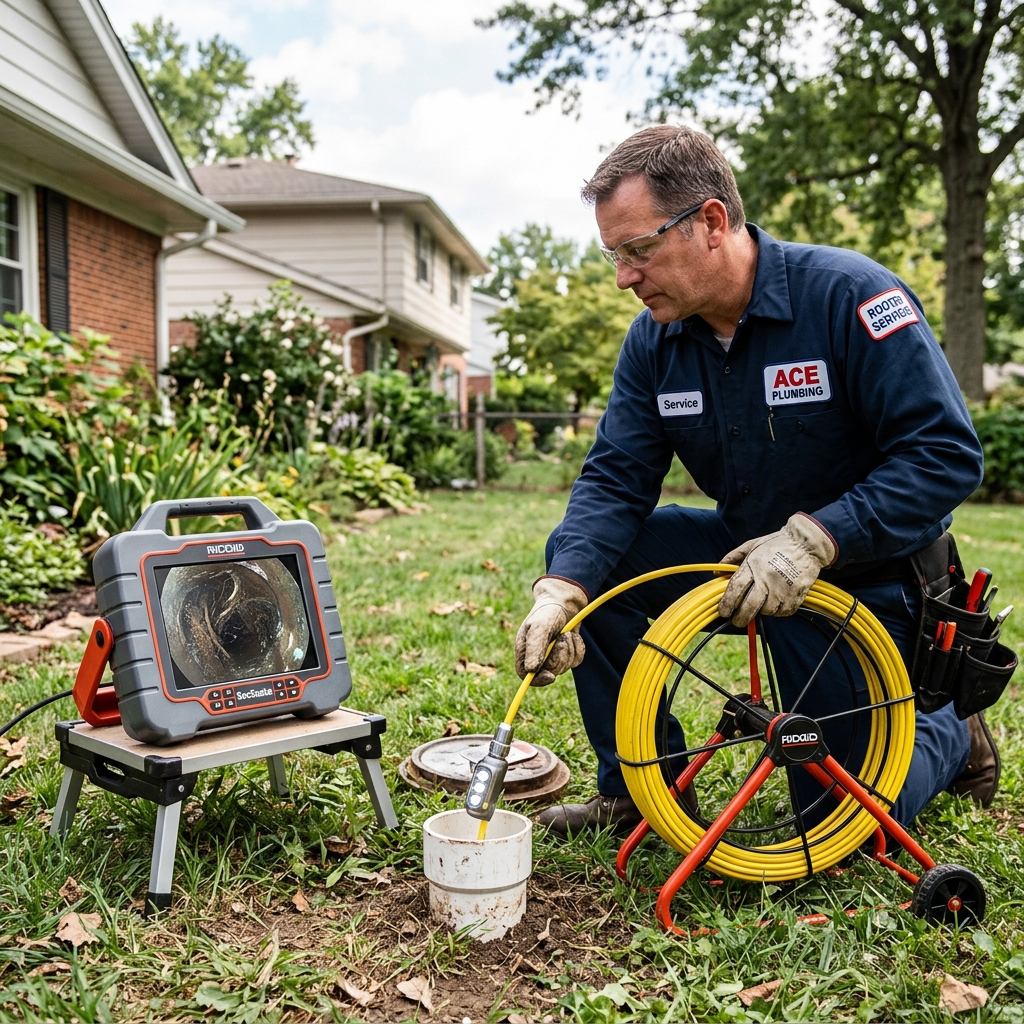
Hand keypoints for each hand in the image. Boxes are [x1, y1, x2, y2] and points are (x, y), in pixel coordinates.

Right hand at [514, 577, 588, 685]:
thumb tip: (530, 670)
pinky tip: (573, 635)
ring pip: (565, 667)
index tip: (551, 677)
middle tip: (562, 637)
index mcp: (525, 651)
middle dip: (560, 655)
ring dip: (570, 649)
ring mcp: (552, 657)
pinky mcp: (566, 655)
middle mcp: (537, 656)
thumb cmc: (548, 612)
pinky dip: (578, 648)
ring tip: (566, 633)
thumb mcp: (539, 627)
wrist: (565, 602)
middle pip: (549, 672)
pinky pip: (576, 661)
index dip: (538, 680)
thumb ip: (535, 648)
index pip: (526, 675)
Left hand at [718, 513, 836, 626]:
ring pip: (767, 611)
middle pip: (749, 606)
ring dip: (761, 611)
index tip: (724, 612)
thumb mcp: (752, 545)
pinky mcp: (797, 595)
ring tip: (762, 603)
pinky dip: (778, 611)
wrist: (807, 543)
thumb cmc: (777, 543)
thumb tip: (717, 572)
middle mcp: (767, 578)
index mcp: (753, 565)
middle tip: (737, 621)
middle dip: (740, 618)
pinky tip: (776, 602)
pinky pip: (783, 612)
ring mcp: (783, 588)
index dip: (727, 603)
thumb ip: (733, 558)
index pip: (735, 589)